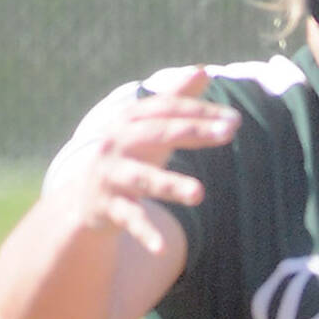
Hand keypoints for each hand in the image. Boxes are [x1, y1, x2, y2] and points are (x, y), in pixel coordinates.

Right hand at [73, 67, 239, 252]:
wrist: (85, 198)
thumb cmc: (129, 156)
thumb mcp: (152, 129)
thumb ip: (176, 100)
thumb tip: (202, 70)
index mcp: (130, 120)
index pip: (168, 110)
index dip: (200, 112)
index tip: (234, 121)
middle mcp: (117, 142)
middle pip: (158, 133)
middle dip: (193, 132)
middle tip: (229, 134)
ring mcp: (110, 175)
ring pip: (142, 179)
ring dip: (170, 185)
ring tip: (199, 194)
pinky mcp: (106, 207)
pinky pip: (129, 220)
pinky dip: (145, 234)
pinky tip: (162, 249)